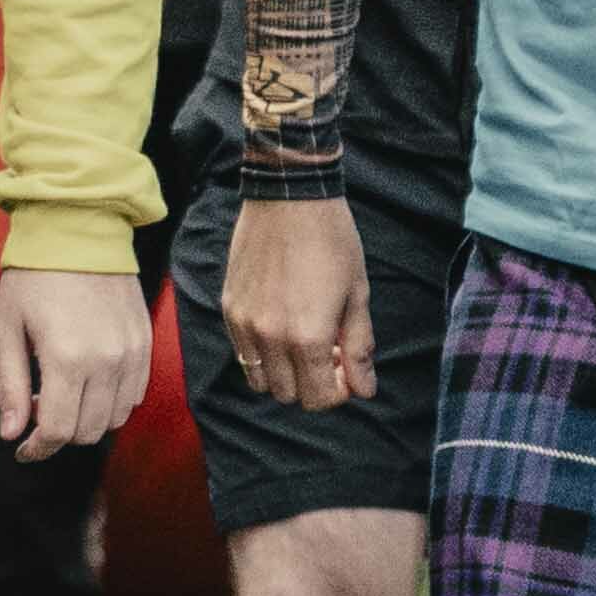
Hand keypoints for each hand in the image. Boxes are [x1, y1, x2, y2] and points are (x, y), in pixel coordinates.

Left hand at [0, 266, 154, 454]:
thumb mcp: (7, 330)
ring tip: (66, 396)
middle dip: (60, 434)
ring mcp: (131, 351)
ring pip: (116, 417)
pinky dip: (113, 401)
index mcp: (67, 359)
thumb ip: (10, 387)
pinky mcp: (144, 341)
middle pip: (89, 430)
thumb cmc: (35, 279)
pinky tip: (90, 383)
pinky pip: (135, 393)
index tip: (24, 447)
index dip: (38, 449)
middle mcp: (106, 361)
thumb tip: (13, 434)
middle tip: (40, 411)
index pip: (59, 431)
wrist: (81, 231)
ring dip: (88, 420)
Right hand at [221, 192, 376, 412]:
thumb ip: (359, 346)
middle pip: (289, 395)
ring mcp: (245, 325)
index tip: (347, 371)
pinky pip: (243, 354)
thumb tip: (365, 389)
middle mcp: (271, 339)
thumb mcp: (357, 292)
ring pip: (261, 381)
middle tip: (329, 354)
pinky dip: (262, 354)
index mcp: (309, 337)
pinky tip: (281, 326)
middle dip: (313, 384)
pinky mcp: (230, 310)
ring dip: (285, 374)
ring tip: (304, 343)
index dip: (338, 392)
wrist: (290, 197)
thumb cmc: (333, 240)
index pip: (319, 398)